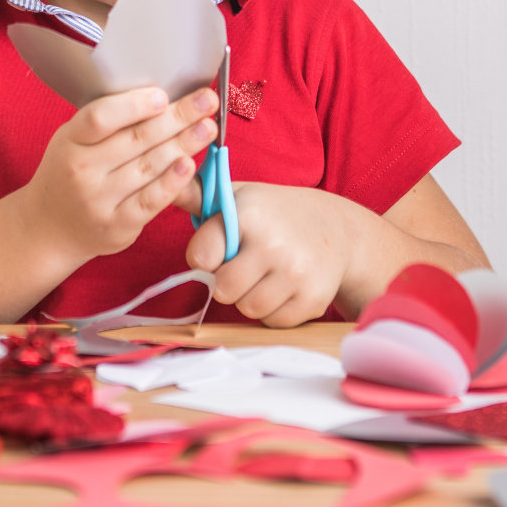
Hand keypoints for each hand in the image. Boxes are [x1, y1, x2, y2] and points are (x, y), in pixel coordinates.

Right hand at [23, 84, 219, 265]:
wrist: (47, 229)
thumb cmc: (68, 173)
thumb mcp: (72, 141)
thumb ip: (107, 123)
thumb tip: (161, 97)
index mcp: (70, 141)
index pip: (100, 118)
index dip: (134, 105)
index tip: (164, 95)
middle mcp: (81, 170)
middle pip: (136, 139)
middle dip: (177, 117)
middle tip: (206, 101)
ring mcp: (99, 201)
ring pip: (149, 167)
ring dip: (184, 144)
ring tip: (207, 128)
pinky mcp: (117, 227)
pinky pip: (151, 201)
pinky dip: (173, 182)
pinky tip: (190, 164)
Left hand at [183, 182, 355, 326]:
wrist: (339, 229)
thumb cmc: (276, 213)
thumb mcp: (241, 196)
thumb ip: (200, 196)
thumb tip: (167, 185)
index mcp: (249, 214)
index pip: (200, 256)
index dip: (205, 256)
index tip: (218, 249)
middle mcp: (273, 244)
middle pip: (224, 290)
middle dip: (229, 281)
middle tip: (245, 264)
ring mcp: (296, 274)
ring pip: (248, 309)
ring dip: (251, 297)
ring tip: (265, 275)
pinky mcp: (314, 299)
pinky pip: (274, 322)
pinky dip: (274, 310)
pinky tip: (284, 287)